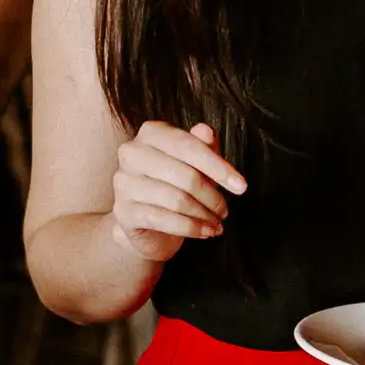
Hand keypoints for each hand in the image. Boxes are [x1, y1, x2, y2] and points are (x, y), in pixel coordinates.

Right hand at [110, 121, 247, 263]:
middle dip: (212, 197)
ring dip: (204, 215)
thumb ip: (203, 147)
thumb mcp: (194, 165)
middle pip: (185, 176)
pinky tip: (205, 232)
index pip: (189, 146)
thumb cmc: (174, 186)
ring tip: (216, 223)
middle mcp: (132, 153)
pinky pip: (164, 220)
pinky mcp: (123, 211)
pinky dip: (191, 228)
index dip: (218, 167)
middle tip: (225, 211)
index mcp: (151, 133)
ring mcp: (123, 182)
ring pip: (177, 200)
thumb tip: (206, 131)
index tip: (241, 187)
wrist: (145, 223)